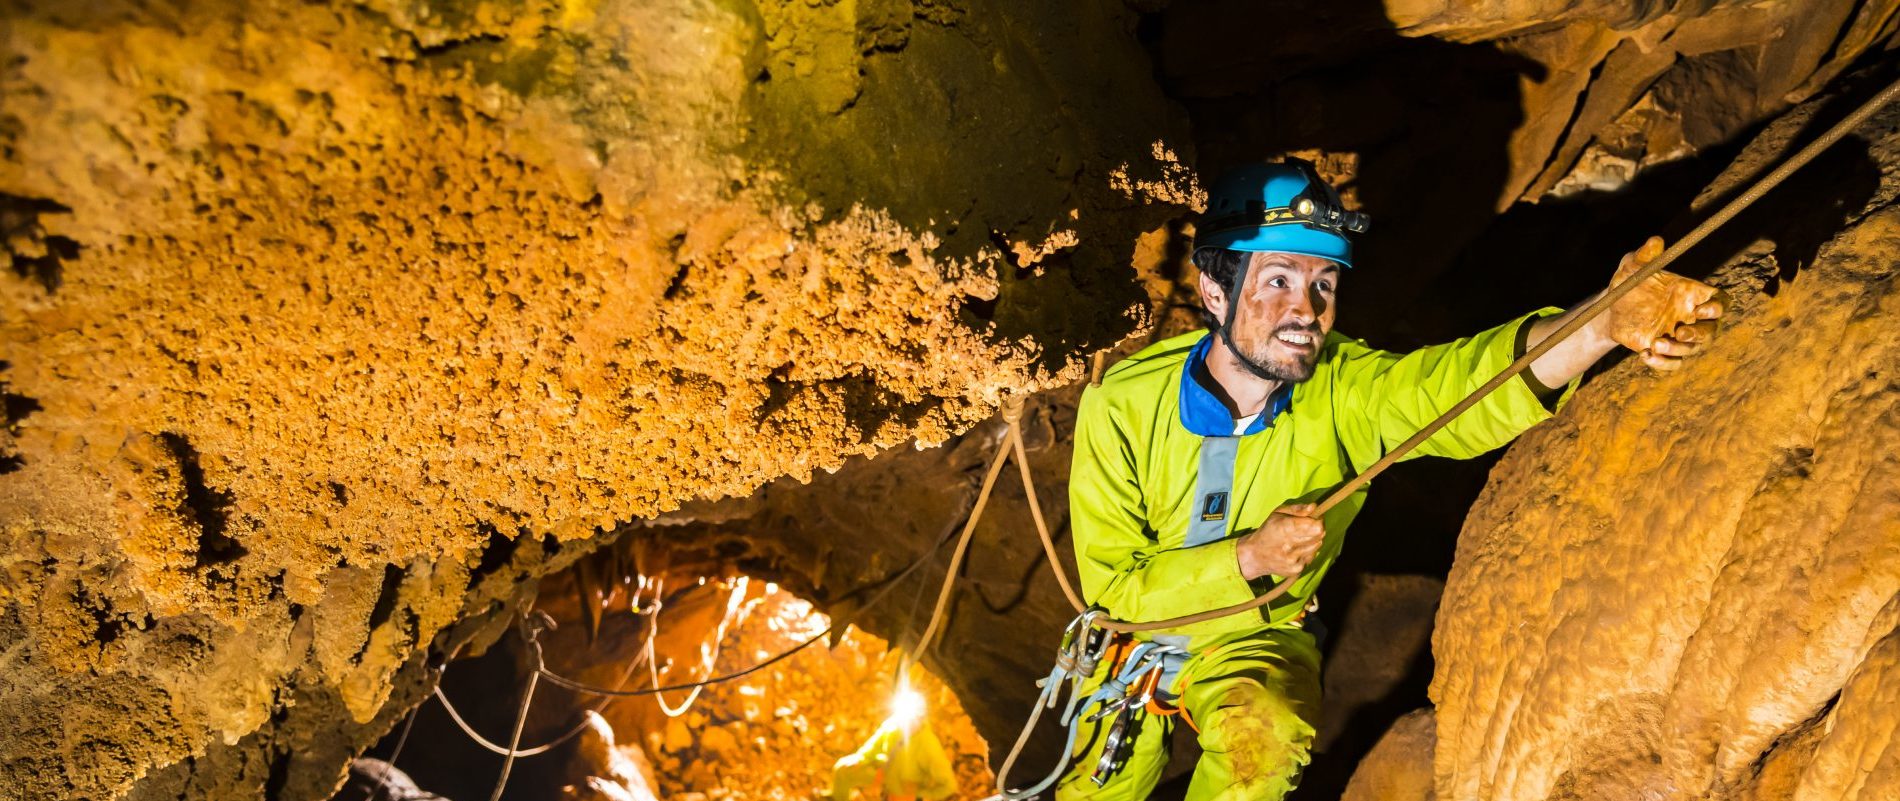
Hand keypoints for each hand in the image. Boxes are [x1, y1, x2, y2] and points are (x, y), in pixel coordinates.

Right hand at [1236, 503, 1324, 579]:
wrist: (1255, 556)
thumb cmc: (1267, 531)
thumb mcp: (1277, 514)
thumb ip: (1297, 509)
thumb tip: (1313, 507)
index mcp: (1285, 528)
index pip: (1316, 526)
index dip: (1318, 520)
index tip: (1314, 518)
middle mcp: (1290, 546)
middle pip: (1320, 535)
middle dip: (1317, 529)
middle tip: (1307, 528)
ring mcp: (1294, 560)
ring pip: (1317, 546)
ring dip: (1312, 541)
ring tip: (1299, 540)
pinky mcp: (1296, 570)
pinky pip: (1311, 557)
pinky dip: (1306, 553)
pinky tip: (1295, 551)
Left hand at [1606, 236, 1725, 370]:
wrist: (1611, 309)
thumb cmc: (1630, 283)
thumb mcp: (1633, 267)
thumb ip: (1645, 254)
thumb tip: (1655, 240)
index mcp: (1692, 295)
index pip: (1720, 303)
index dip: (1717, 308)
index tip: (1700, 309)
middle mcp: (1691, 318)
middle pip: (1711, 331)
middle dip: (1699, 334)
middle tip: (1680, 331)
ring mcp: (1678, 337)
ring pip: (1692, 350)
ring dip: (1678, 350)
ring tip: (1656, 343)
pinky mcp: (1664, 351)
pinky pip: (1672, 363)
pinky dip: (1662, 363)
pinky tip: (1646, 355)